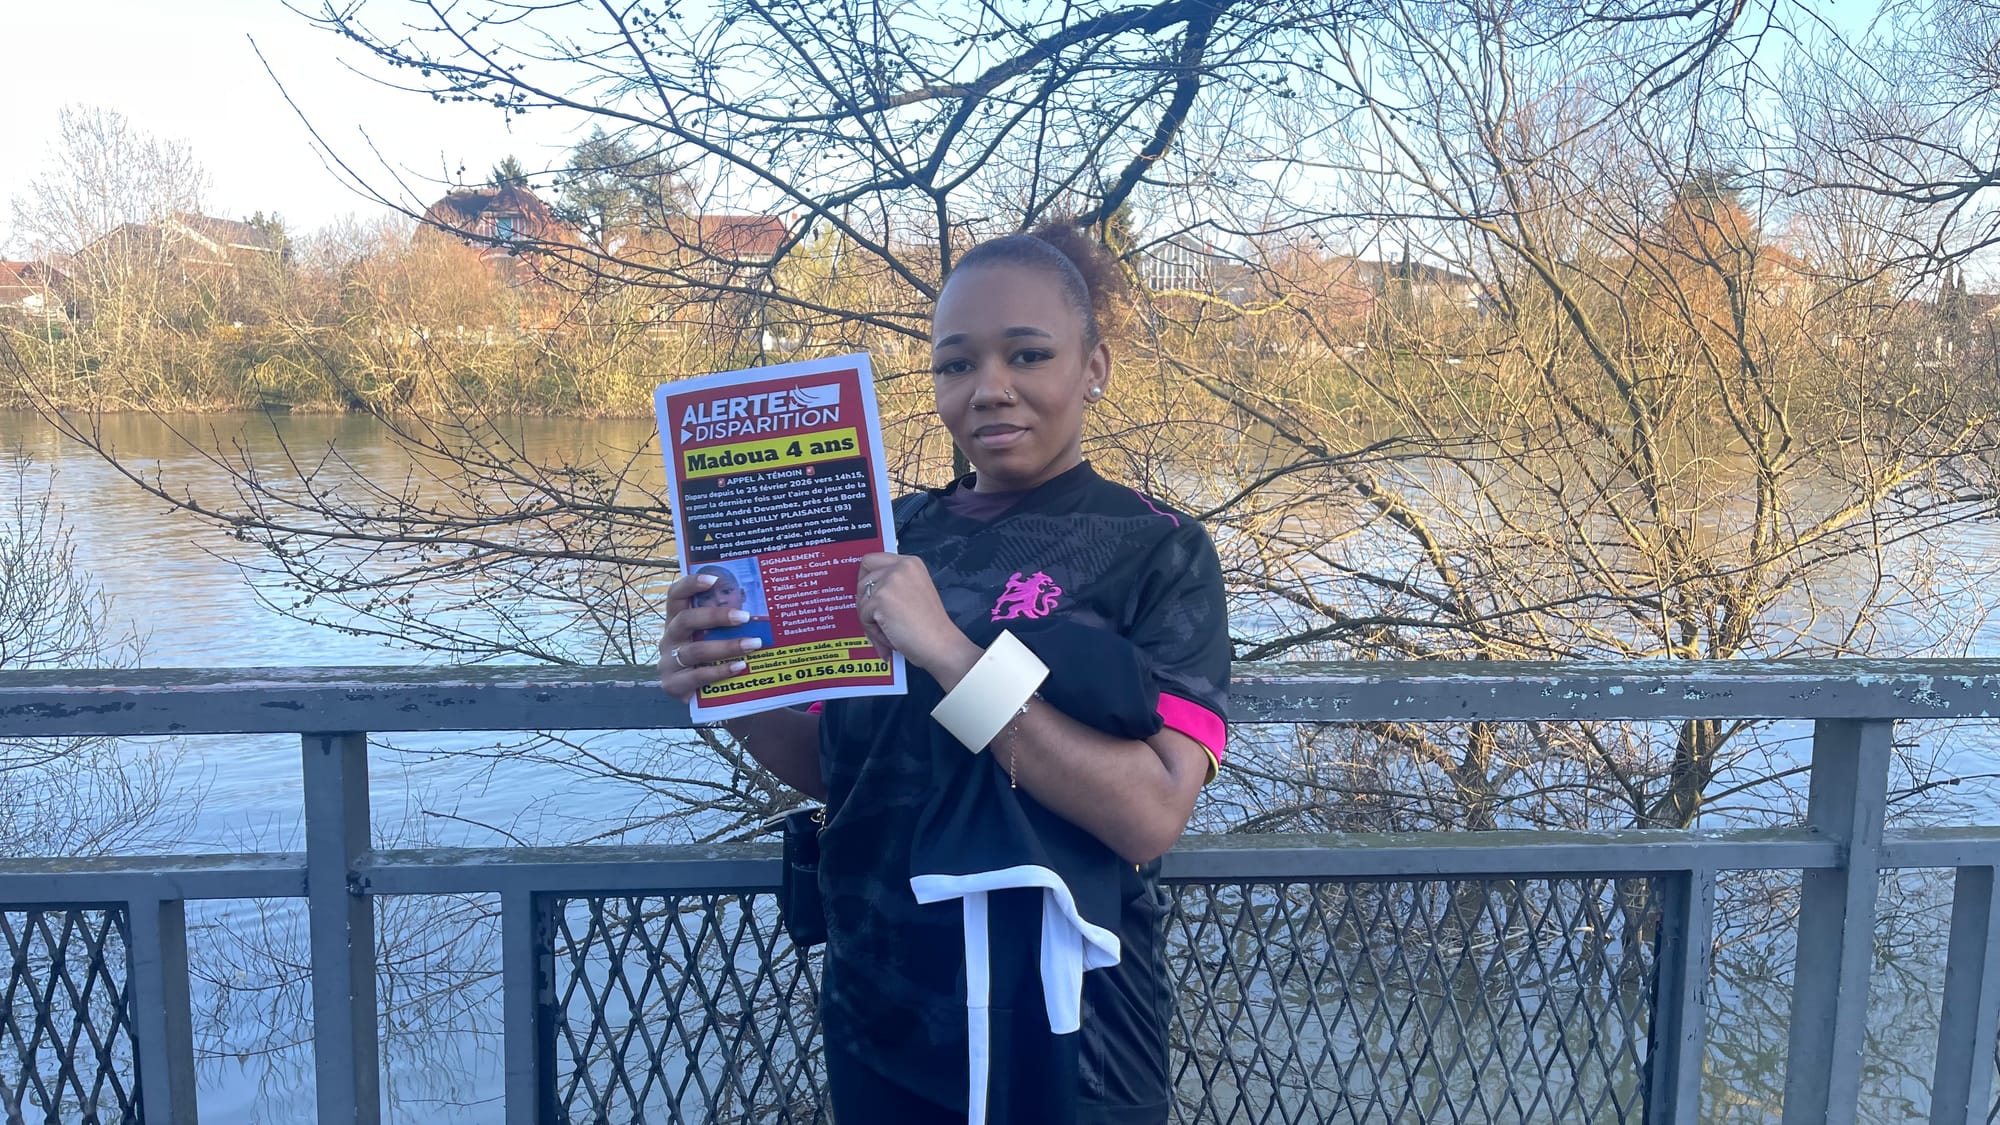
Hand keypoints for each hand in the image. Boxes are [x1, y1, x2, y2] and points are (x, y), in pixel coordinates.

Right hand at [657, 571, 762, 702]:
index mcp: (677, 620)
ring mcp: (668, 662)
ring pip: (696, 650)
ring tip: (753, 644)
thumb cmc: (713, 659)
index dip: (690, 584)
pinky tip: (741, 666)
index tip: (714, 579)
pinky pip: (698, 676)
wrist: (705, 697)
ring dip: (727, 646)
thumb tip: (762, 605)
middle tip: (744, 616)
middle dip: (716, 616)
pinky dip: (721, 671)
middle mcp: (669, 638)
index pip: (675, 596)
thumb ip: (726, 623)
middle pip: (685, 620)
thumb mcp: (715, 637)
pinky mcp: (673, 685)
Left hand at [854, 552, 980, 682]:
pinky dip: (874, 632)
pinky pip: (863, 616)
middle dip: (866, 604)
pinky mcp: (881, 598)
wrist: (941, 644)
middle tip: (877, 621)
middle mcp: (900, 567)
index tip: (867, 595)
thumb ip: (893, 585)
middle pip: (863, 581)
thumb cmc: (931, 627)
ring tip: (889, 633)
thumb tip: (865, 593)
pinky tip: (891, 638)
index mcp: (910, 563)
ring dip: (870, 621)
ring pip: (862, 601)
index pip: (872, 560)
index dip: (866, 579)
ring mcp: (890, 581)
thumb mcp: (915, 592)